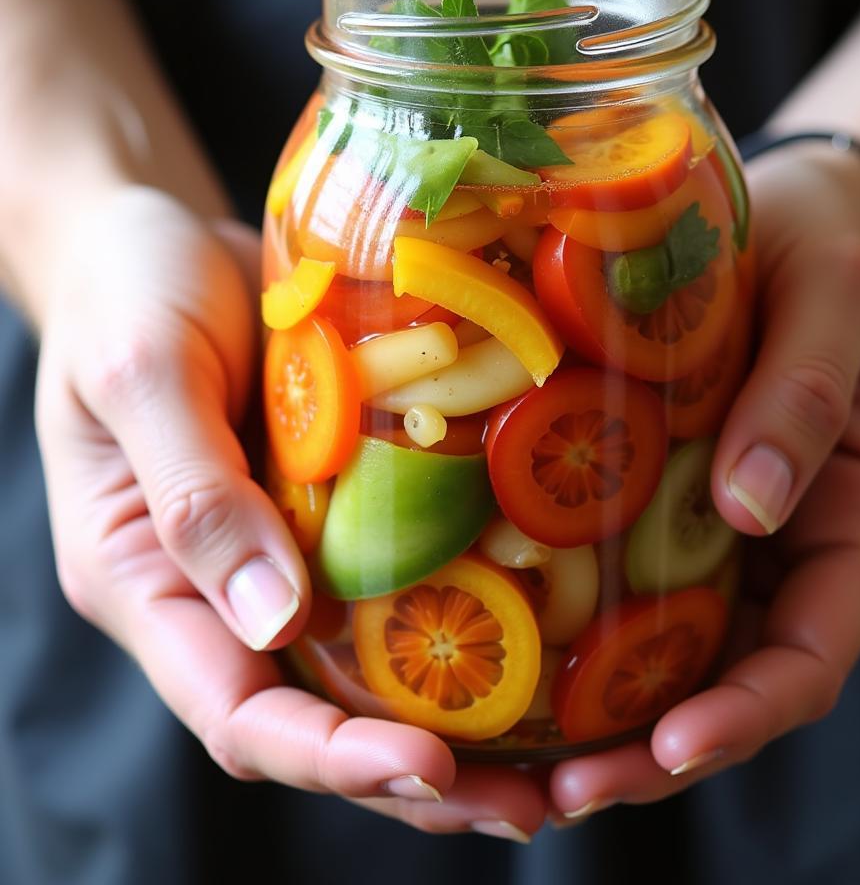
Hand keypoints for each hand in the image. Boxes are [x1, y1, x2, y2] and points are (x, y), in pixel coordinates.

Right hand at [34, 186, 545, 838]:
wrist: (149, 234)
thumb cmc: (125, 292)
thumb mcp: (143, 376)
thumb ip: (195, 495)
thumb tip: (276, 620)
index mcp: (146, 579)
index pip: (236, 710)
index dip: (328, 757)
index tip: (430, 768)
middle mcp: (216, 586)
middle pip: (311, 716)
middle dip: (411, 775)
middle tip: (524, 808)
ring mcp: (276, 548)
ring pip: (358, 665)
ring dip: (448, 720)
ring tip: (550, 761)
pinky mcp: (325, 503)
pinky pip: (387, 579)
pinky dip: (449, 620)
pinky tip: (531, 630)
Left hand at [546, 144, 859, 819]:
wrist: (793, 209)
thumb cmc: (832, 246)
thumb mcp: (838, 298)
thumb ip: (807, 395)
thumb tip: (754, 509)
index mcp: (858, 513)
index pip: (813, 650)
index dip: (748, 713)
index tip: (672, 747)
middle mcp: (788, 538)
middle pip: (730, 676)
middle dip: (655, 746)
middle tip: (563, 793)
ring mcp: (722, 523)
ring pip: (672, 645)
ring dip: (605, 711)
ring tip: (519, 762)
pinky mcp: (665, 490)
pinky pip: (627, 574)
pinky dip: (579, 625)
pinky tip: (508, 644)